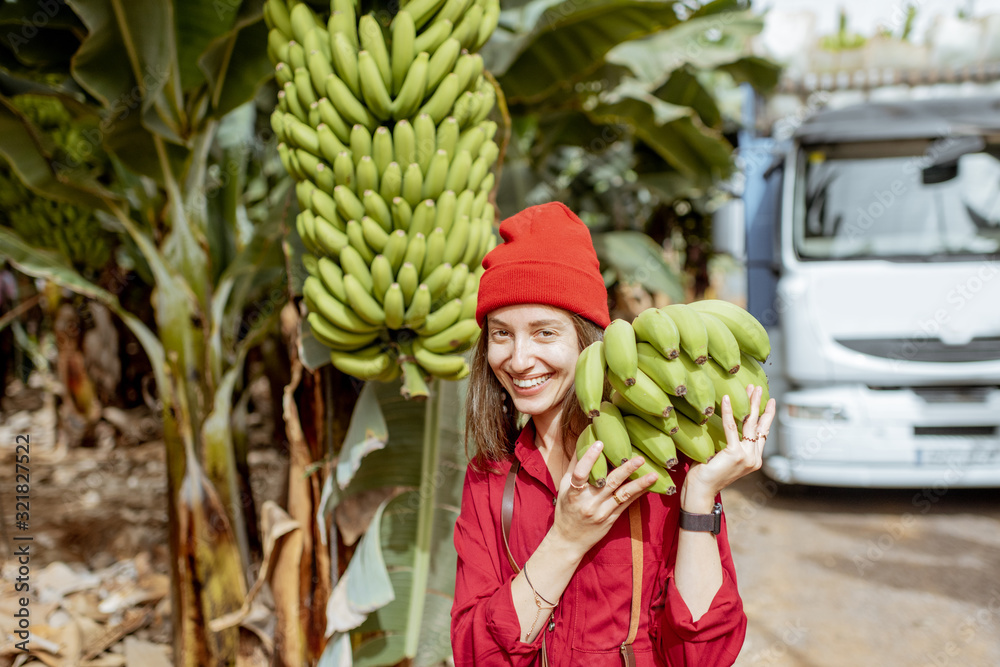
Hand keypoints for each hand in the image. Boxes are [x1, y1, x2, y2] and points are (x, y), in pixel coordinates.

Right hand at [549, 440, 657, 558]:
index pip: (581, 473)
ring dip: (639, 483)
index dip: (590, 457)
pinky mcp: (611, 519)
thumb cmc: (565, 510)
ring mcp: (602, 512)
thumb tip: (584, 442)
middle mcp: (589, 502)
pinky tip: (649, 486)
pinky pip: (627, 504)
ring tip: (653, 474)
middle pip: (609, 483)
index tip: (600, 443)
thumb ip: (574, 467)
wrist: (568, 541)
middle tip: (639, 458)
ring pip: (623, 495)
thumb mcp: (564, 488)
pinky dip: (638, 494)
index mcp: (574, 493)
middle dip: (626, 469)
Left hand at [682, 384, 775, 511]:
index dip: (766, 416)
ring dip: (750, 403)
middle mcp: (754, 458)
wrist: (701, 491)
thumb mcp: (723, 458)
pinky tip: (727, 398)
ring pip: (750, 423)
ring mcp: (747, 456)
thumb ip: (730, 445)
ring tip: (751, 387)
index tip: (769, 402)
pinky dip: (729, 411)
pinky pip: (732, 427)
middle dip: (760, 404)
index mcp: (753, 459)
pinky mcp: (735, 454)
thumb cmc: (707, 474)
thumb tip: (728, 427)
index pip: (763, 433)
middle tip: (760, 388)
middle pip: (759, 425)